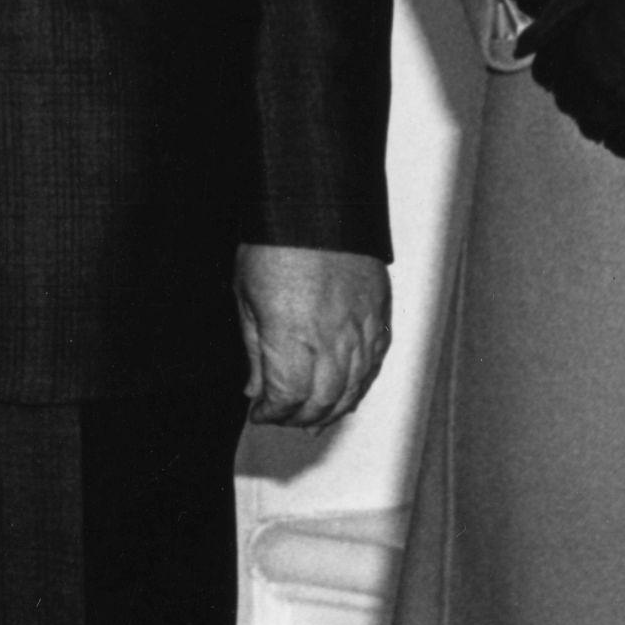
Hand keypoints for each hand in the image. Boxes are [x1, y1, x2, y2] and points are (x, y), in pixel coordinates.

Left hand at [237, 243, 387, 426]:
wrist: (317, 205)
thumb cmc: (276, 242)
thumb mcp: (246, 297)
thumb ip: (254, 350)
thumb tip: (256, 389)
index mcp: (293, 339)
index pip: (287, 398)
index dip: (272, 414)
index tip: (260, 414)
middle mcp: (332, 342)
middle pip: (322, 402)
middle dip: (299, 418)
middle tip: (282, 418)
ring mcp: (361, 331)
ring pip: (352, 390)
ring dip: (331, 410)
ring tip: (313, 418)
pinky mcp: (379, 317)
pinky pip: (374, 366)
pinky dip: (359, 387)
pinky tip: (347, 394)